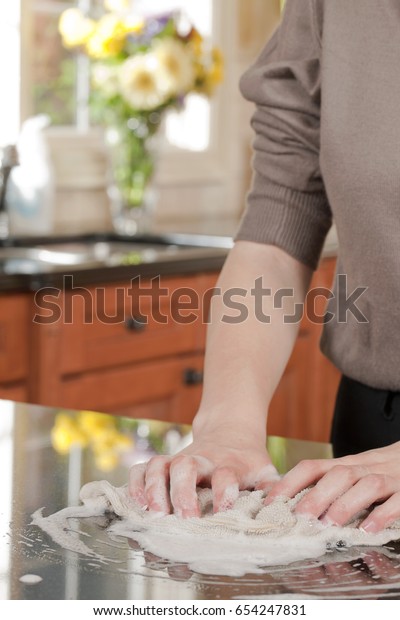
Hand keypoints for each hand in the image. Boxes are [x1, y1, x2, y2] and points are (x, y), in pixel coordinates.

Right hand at [128, 428, 278, 517]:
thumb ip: (273, 491)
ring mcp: (178, 459)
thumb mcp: (265, 472)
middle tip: (184, 519)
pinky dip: (135, 485)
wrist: (229, 431)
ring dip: (154, 489)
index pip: (225, 473)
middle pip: (186, 465)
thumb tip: (281, 513)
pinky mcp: (162, 463)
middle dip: (182, 492)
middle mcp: (201, 459)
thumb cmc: (247, 462)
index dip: (224, 490)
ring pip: (159, 465)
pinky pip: (141, 468)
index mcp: (228, 464)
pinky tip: (137, 505)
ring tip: (155, 516)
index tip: (224, 510)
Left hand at [265, 441, 399, 531]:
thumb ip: (329, 484)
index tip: (270, 502)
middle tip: (300, 517)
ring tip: (330, 524)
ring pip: (366, 485)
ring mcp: (388, 478)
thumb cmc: (382, 470)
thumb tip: (290, 503)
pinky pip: (397, 501)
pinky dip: (382, 514)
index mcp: (346, 464)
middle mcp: (365, 467)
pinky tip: (368, 529)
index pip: (313, 467)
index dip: (289, 482)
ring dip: (345, 504)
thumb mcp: (354, 472)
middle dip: (316, 495)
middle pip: (338, 474)